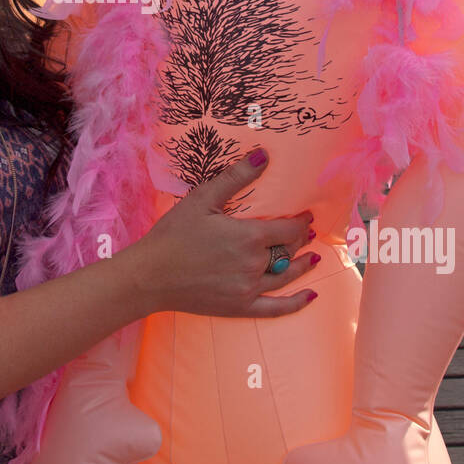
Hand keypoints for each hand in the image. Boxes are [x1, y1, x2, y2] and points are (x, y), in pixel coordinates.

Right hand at [126, 150, 315, 318]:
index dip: (301, 221)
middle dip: (300, 240)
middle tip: (307, 232)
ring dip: (303, 265)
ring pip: (286, 277)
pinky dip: (296, 303)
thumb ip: (235, 177)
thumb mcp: (202, 199)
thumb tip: (264, 155)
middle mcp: (254, 265)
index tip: (306, 215)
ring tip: (313, 256)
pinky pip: (276, 308)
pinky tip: (311, 296)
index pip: (288, 229)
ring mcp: (248, 289)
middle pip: (289, 251)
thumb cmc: (173, 235)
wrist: (149, 276)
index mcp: (249, 237)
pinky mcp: (239, 308)